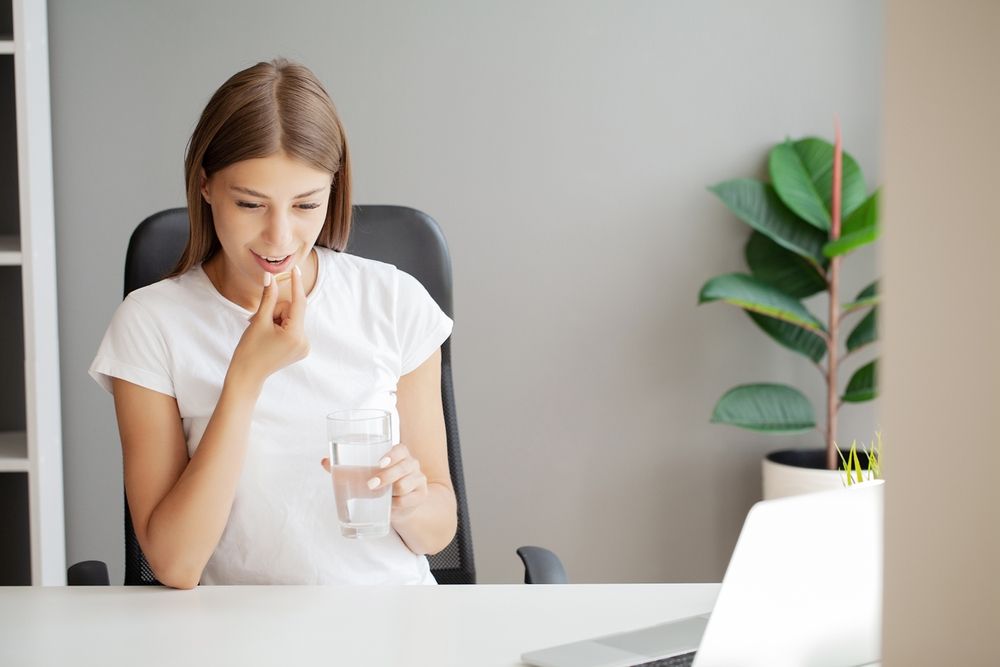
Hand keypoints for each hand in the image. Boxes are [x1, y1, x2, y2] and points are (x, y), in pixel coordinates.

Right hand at [229, 266, 309, 386]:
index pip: (298, 303)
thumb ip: (268, 297)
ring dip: (276, 319)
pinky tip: (270, 338)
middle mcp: (304, 341)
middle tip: (259, 322)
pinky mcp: (300, 349)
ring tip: (263, 332)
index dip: (296, 284)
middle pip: (293, 311)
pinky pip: (292, 328)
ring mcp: (304, 347)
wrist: (247, 376)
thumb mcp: (259, 321)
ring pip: (292, 319)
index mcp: (295, 335)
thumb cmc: (249, 349)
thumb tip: (270, 277)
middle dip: (276, 311)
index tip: (296, 269)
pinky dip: (281, 327)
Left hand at [321, 443, 428, 520]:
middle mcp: (411, 464)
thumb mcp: (368, 474)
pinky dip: (397, 504)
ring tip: (381, 496)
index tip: (379, 462)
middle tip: (370, 485)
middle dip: (387, 477)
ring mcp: (418, 479)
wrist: (401, 504)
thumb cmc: (382, 484)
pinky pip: (408, 500)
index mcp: (399, 454)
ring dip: (391, 492)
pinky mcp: (421, 495)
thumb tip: (324, 461)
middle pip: (403, 467)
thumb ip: (348, 467)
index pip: (400, 449)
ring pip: (405, 485)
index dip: (392, 455)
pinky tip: (391, 505)